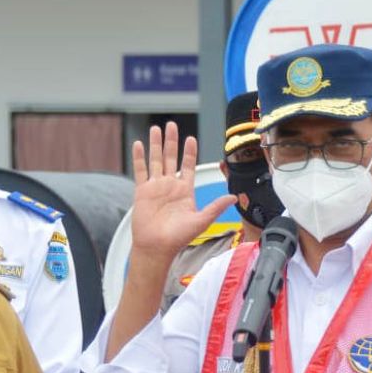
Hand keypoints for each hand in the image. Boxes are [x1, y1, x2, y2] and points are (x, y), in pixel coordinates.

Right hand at [129, 122, 235, 261]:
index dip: (190, 152)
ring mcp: (156, 187)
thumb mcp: (201, 220)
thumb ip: (215, 207)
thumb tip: (232, 197)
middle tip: (172, 125)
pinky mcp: (142, 191)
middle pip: (171, 157)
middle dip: (172, 141)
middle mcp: (170, 186)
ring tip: (156, 128)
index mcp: (185, 191)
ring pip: (156, 160)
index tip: (191, 139)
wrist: (157, 247)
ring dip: (156, 144)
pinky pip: (140, 170)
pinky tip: (139, 144)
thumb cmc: (178, 237)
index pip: (188, 166)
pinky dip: (139, 157)